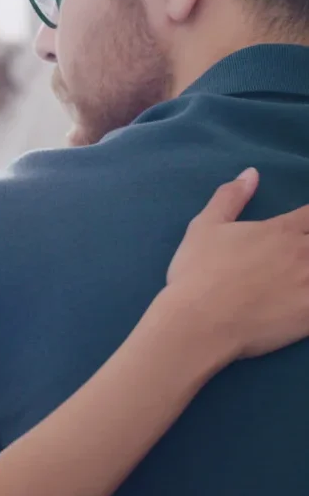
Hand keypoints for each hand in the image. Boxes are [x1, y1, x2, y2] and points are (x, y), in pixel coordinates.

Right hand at [165, 167, 308, 361]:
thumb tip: (251, 173)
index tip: (305, 227)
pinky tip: (307, 300)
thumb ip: (230, 197)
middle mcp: (304, 253)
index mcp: (281, 230)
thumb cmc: (198, 272)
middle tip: (304, 255)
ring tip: (305, 275)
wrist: (200, 322)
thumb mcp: (204, 227)